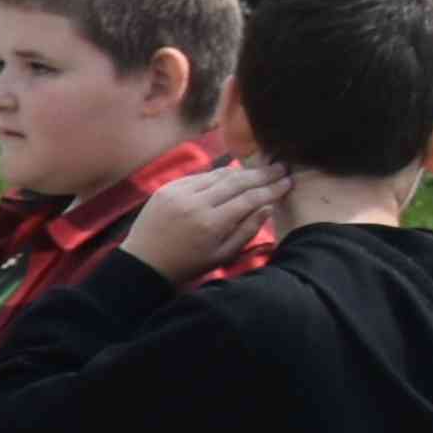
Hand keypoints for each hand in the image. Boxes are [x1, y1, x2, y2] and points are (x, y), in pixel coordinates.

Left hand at [129, 160, 284, 282]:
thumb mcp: (223, 255)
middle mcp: (195, 203)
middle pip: (237, 181)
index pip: (250, 198)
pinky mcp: (166, 188)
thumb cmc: (188, 264)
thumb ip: (247, 230)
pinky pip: (199, 176)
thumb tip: (267, 206)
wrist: (144, 262)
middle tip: (280, 168)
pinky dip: (217, 175)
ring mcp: (179, 193)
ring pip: (218, 175)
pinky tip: (231, 174)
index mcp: (211, 223)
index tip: (287, 182)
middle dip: (262, 173)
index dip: (272, 189)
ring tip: (260, 169)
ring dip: (241, 171)